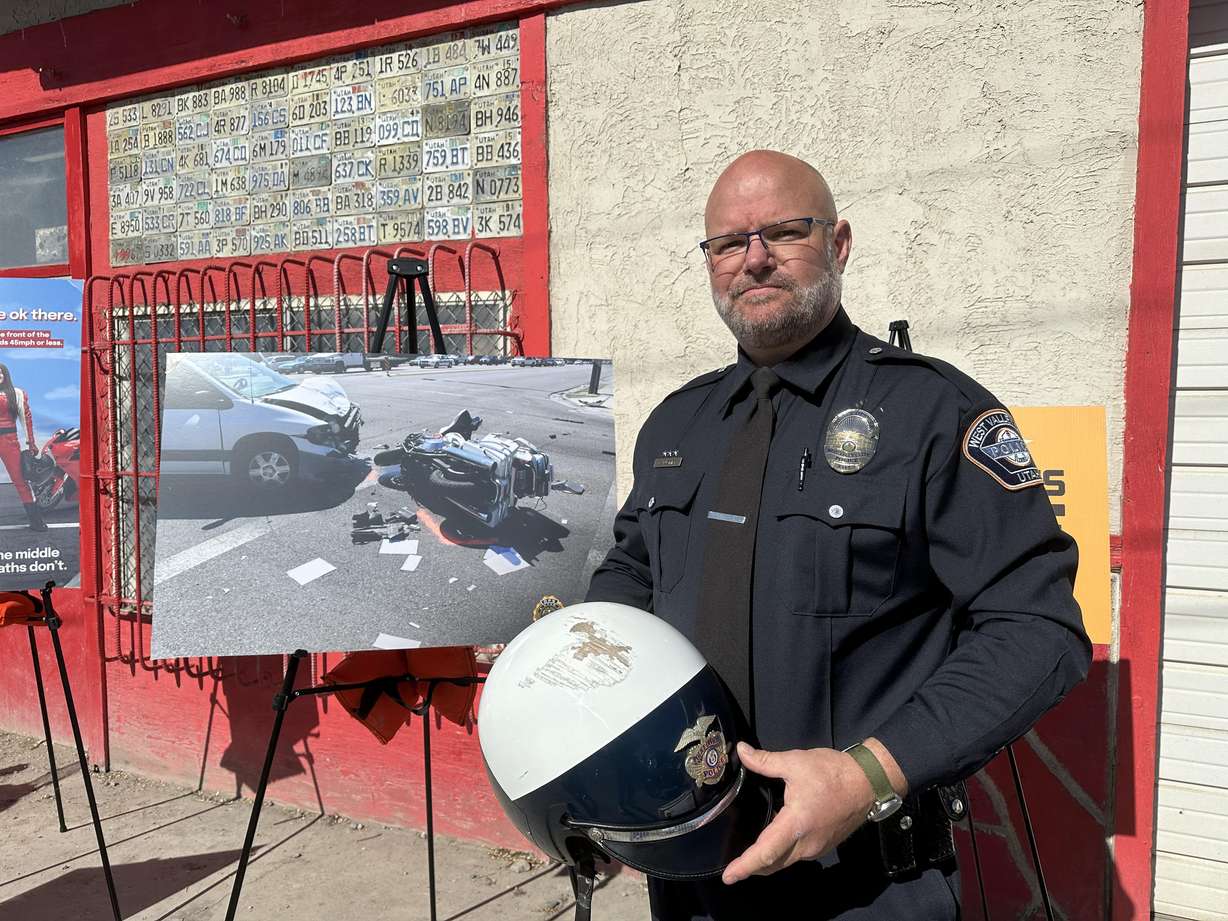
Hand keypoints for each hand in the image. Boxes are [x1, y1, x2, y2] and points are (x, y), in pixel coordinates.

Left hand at [721, 741, 874, 884]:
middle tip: (732, 871)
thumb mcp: (795, 762)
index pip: (765, 853)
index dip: (744, 866)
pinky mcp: (825, 845)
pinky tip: (774, 845)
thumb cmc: (832, 772)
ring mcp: (817, 847)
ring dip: (767, 862)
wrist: (868, 781)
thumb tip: (740, 750)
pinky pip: (797, 856)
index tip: (728, 877)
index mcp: (795, 825)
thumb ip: (765, 761)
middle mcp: (805, 844)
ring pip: (786, 862)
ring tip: (749, 859)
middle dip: (751, 868)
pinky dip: (782, 855)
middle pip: (773, 863)